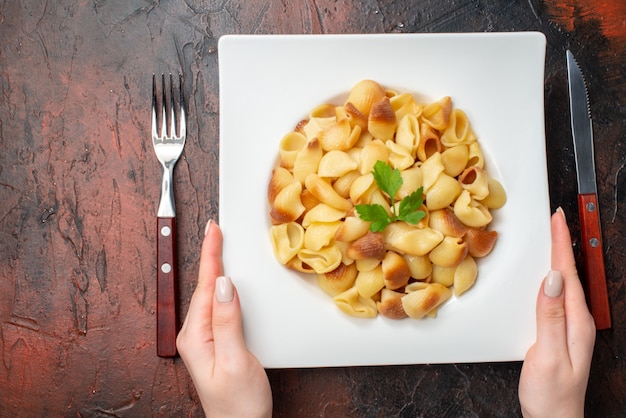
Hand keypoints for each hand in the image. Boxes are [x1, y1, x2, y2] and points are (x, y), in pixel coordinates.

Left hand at [177, 220, 271, 417]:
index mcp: (196, 336)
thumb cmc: (238, 404)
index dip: (211, 255)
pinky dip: (223, 288)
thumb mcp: (234, 361)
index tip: (213, 230)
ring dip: (216, 269)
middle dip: (211, 255)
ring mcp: (204, 339)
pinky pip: (218, 307)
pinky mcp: (216, 343)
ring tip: (220, 247)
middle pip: (205, 286)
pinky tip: (227, 282)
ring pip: (211, 295)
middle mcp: (195, 335)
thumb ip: (227, 322)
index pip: (206, 286)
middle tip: (216, 230)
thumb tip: (225, 284)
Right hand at [519, 208, 595, 416]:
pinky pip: (555, 297)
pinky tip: (544, 276)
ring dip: (557, 258)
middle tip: (555, 220)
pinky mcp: (559, 333)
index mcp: (576, 322)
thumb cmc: (551, 395)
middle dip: (562, 244)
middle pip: (568, 274)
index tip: (558, 219)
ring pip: (562, 283)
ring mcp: (569, 327)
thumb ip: (550, 317)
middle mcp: (577, 321)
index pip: (566, 274)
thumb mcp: (548, 354)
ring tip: (550, 239)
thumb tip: (550, 279)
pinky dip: (549, 278)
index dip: (561, 244)